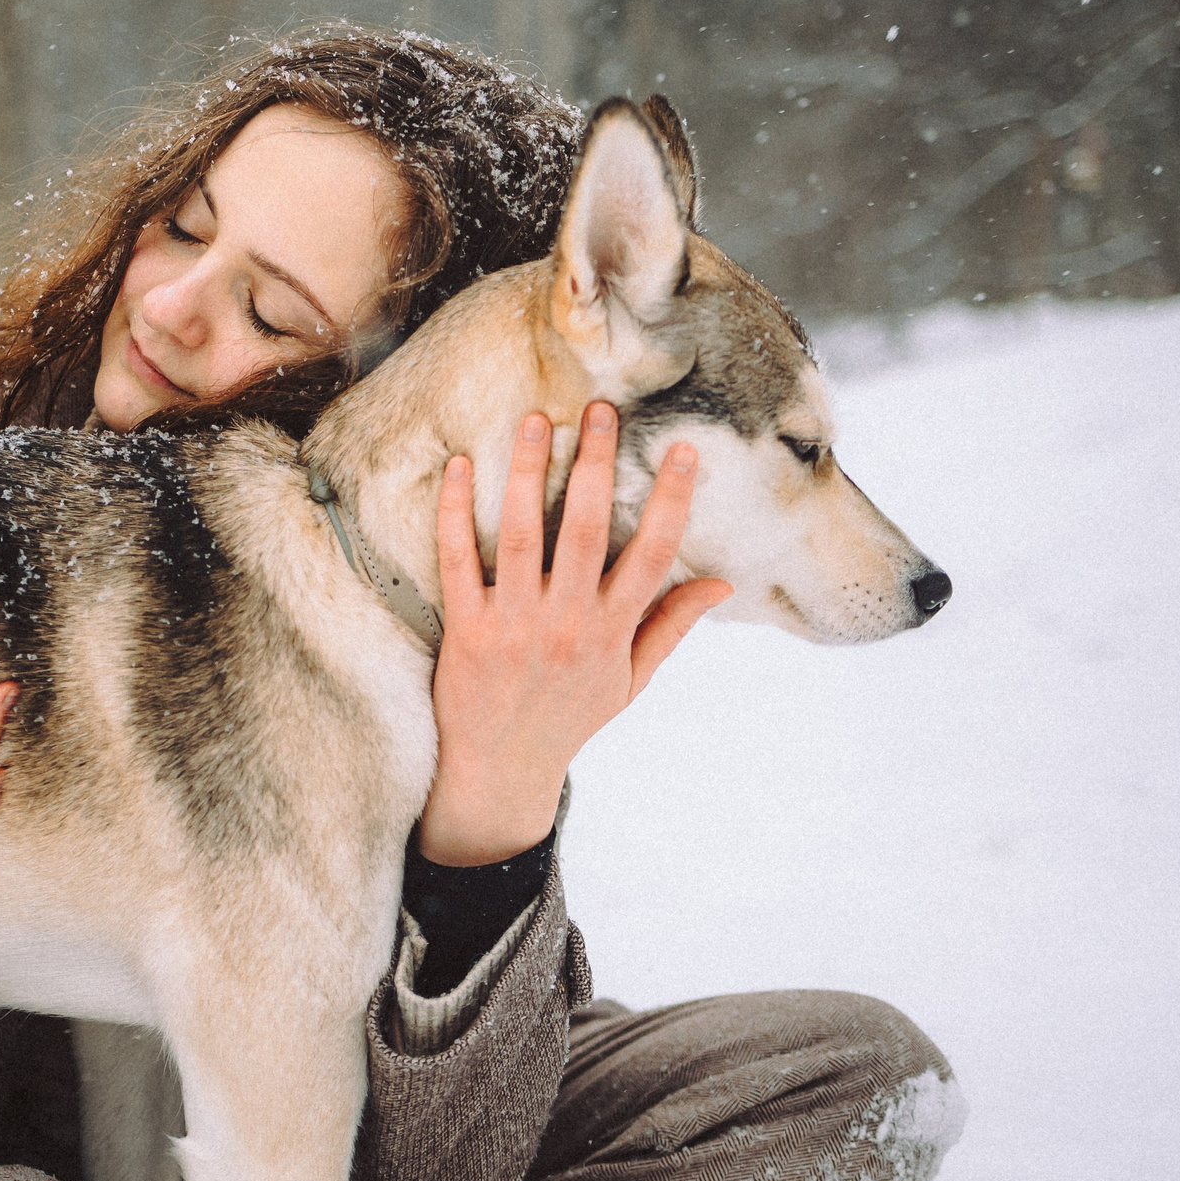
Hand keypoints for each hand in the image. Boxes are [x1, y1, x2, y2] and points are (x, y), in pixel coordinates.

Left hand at [420, 404, 730, 865]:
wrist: (500, 771)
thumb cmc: (568, 719)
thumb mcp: (629, 680)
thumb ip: (671, 626)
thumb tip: (722, 583)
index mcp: (612, 631)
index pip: (654, 555)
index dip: (672, 500)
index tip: (682, 451)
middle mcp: (567, 623)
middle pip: (588, 529)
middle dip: (595, 464)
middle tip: (599, 409)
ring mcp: (514, 625)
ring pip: (524, 535)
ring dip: (531, 473)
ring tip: (536, 420)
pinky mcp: (466, 630)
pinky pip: (459, 560)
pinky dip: (457, 512)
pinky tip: (460, 466)